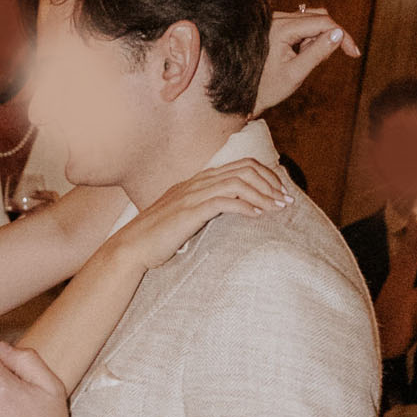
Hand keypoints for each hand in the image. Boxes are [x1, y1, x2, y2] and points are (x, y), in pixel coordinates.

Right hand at [116, 158, 292, 272]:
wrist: (130, 249)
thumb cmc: (155, 240)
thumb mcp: (183, 220)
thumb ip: (202, 212)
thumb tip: (223, 217)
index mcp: (196, 182)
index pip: (239, 166)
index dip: (265, 177)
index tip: (279, 194)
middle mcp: (197, 183)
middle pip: (244, 170)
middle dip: (270, 183)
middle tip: (286, 200)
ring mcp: (193, 195)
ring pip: (238, 183)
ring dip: (263, 195)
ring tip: (278, 208)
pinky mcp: (190, 212)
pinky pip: (225, 202)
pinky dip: (246, 207)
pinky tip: (258, 216)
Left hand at [254, 8, 359, 114]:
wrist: (244, 95)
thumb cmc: (268, 89)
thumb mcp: (296, 74)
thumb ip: (317, 53)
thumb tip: (339, 33)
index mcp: (281, 28)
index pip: (322, 22)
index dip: (342, 35)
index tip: (354, 53)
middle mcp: (277, 17)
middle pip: (318, 18)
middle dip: (326, 39)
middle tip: (320, 63)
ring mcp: (276, 19)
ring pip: (312, 20)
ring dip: (317, 40)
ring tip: (304, 61)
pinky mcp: (277, 24)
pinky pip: (302, 25)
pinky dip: (308, 39)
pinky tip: (297, 56)